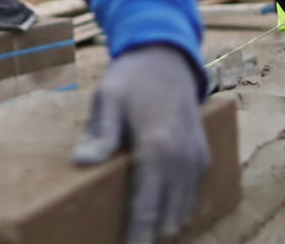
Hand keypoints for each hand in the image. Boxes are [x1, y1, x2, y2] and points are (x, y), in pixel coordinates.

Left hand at [72, 45, 207, 243]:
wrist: (167, 57)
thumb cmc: (132, 78)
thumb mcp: (109, 99)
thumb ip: (100, 133)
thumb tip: (82, 163)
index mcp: (159, 148)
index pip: (148, 208)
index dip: (138, 237)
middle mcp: (183, 158)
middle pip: (168, 217)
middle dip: (150, 234)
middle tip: (129, 241)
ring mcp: (196, 157)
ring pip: (183, 209)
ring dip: (165, 224)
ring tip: (145, 236)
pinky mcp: (202, 154)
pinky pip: (192, 193)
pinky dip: (179, 208)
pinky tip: (164, 217)